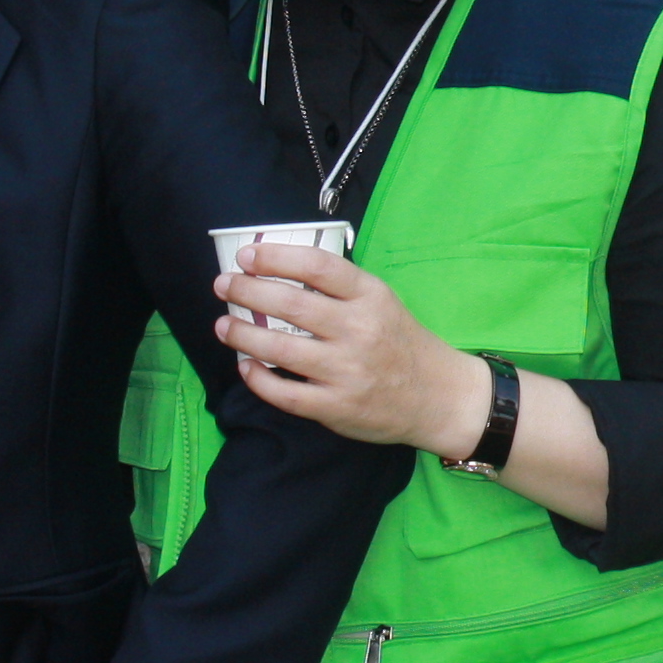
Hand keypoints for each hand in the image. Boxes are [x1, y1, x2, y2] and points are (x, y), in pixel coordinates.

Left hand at [214, 244, 488, 456]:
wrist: (439, 397)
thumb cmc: (403, 343)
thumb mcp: (383, 303)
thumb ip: (341, 289)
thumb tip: (279, 272)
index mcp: (371, 297)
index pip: (317, 266)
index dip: (275, 257)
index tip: (246, 256)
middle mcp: (358, 330)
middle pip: (289, 303)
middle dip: (246, 291)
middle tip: (224, 285)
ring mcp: (346, 370)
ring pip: (278, 347)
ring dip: (242, 334)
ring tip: (223, 325)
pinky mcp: (336, 406)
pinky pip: (284, 392)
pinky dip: (257, 378)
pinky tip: (246, 366)